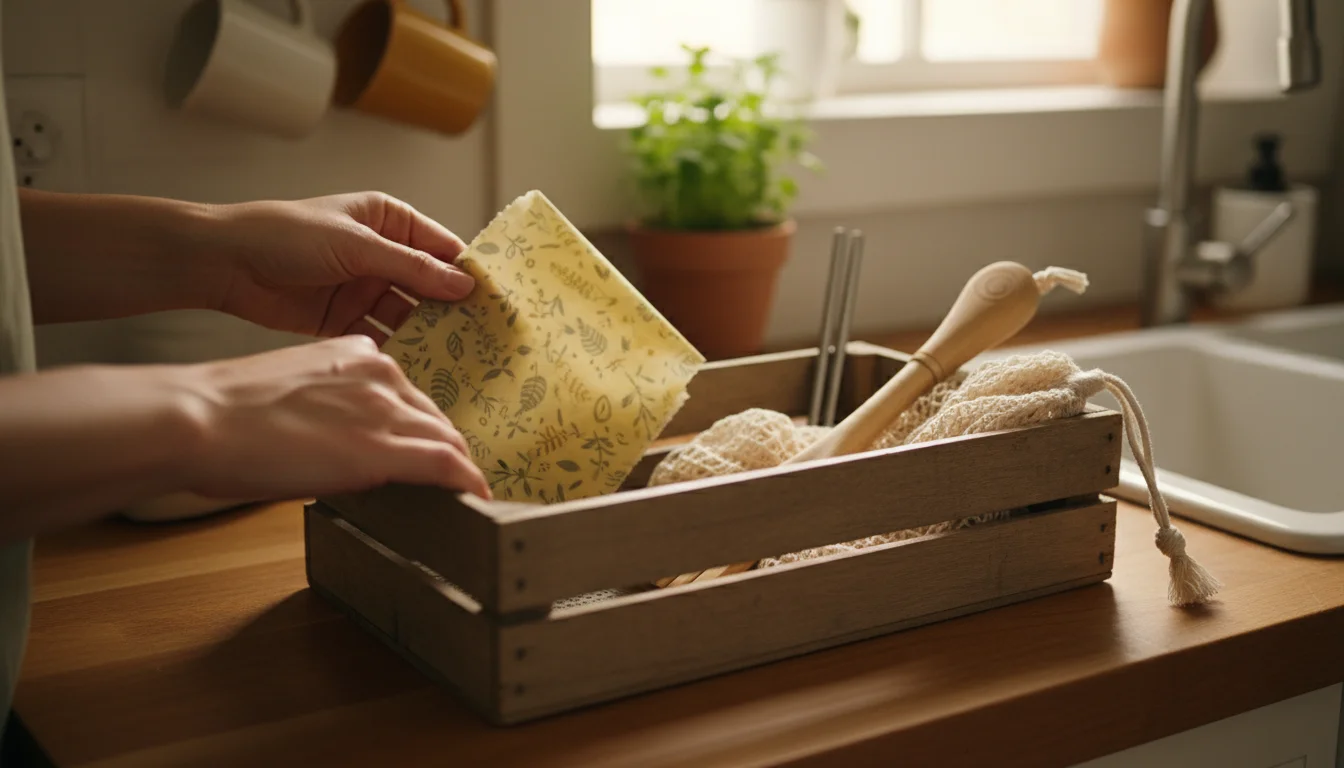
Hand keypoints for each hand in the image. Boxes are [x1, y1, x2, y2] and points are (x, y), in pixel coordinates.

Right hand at [183, 335, 489, 500]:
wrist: (199, 419)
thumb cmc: (224, 413)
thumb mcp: (292, 392)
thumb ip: (330, 407)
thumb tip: (341, 443)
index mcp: (357, 355)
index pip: (407, 394)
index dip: (418, 427)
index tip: (423, 448)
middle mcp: (381, 375)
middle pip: (433, 418)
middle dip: (443, 450)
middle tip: (451, 479)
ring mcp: (386, 410)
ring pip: (446, 440)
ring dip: (458, 470)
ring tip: (466, 495)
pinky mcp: (384, 449)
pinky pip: (446, 465)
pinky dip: (467, 482)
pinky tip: (478, 498)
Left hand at [209, 191, 475, 340]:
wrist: (224, 263)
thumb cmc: (287, 235)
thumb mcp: (357, 246)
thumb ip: (412, 268)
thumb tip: (465, 285)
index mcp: (390, 221)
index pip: (443, 249)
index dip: (470, 274)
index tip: (499, 303)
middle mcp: (383, 255)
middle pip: (431, 287)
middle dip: (455, 312)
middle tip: (487, 342)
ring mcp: (364, 289)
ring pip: (409, 316)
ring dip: (429, 336)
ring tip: (459, 362)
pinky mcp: (346, 321)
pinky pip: (383, 337)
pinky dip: (399, 352)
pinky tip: (420, 371)